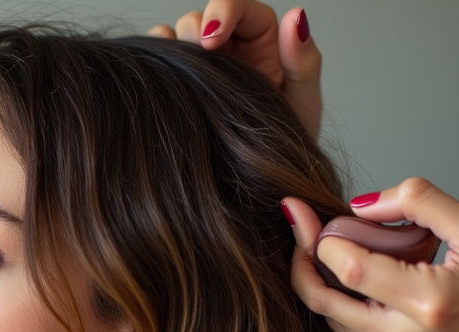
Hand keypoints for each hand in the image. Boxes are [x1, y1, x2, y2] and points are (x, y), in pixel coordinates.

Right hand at [150, 2, 321, 139]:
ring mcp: (201, 68)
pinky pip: (158, 58)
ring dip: (174, 49)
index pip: (239, 8)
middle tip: (199, 60)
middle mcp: (229, 48)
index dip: (222, 12)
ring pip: (176, 36)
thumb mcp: (302, 104)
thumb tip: (295, 16)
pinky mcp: (178, 84)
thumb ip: (303, 60)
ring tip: (182, 80)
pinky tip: (161, 83)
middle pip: (201, 18)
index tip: (211, 38)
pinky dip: (155, 60)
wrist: (260, 186)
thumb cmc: (288, 146)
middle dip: (195, 32)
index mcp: (262, 41)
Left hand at [282, 179, 458, 331]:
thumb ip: (423, 203)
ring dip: (322, 279)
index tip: (313, 210)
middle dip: (303, 256)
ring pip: (330, 317)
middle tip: (301, 223)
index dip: (321, 235)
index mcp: (427, 303)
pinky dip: (342, 300)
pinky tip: (360, 274)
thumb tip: (366, 202)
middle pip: (320, 297)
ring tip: (338, 242)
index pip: (346, 266)